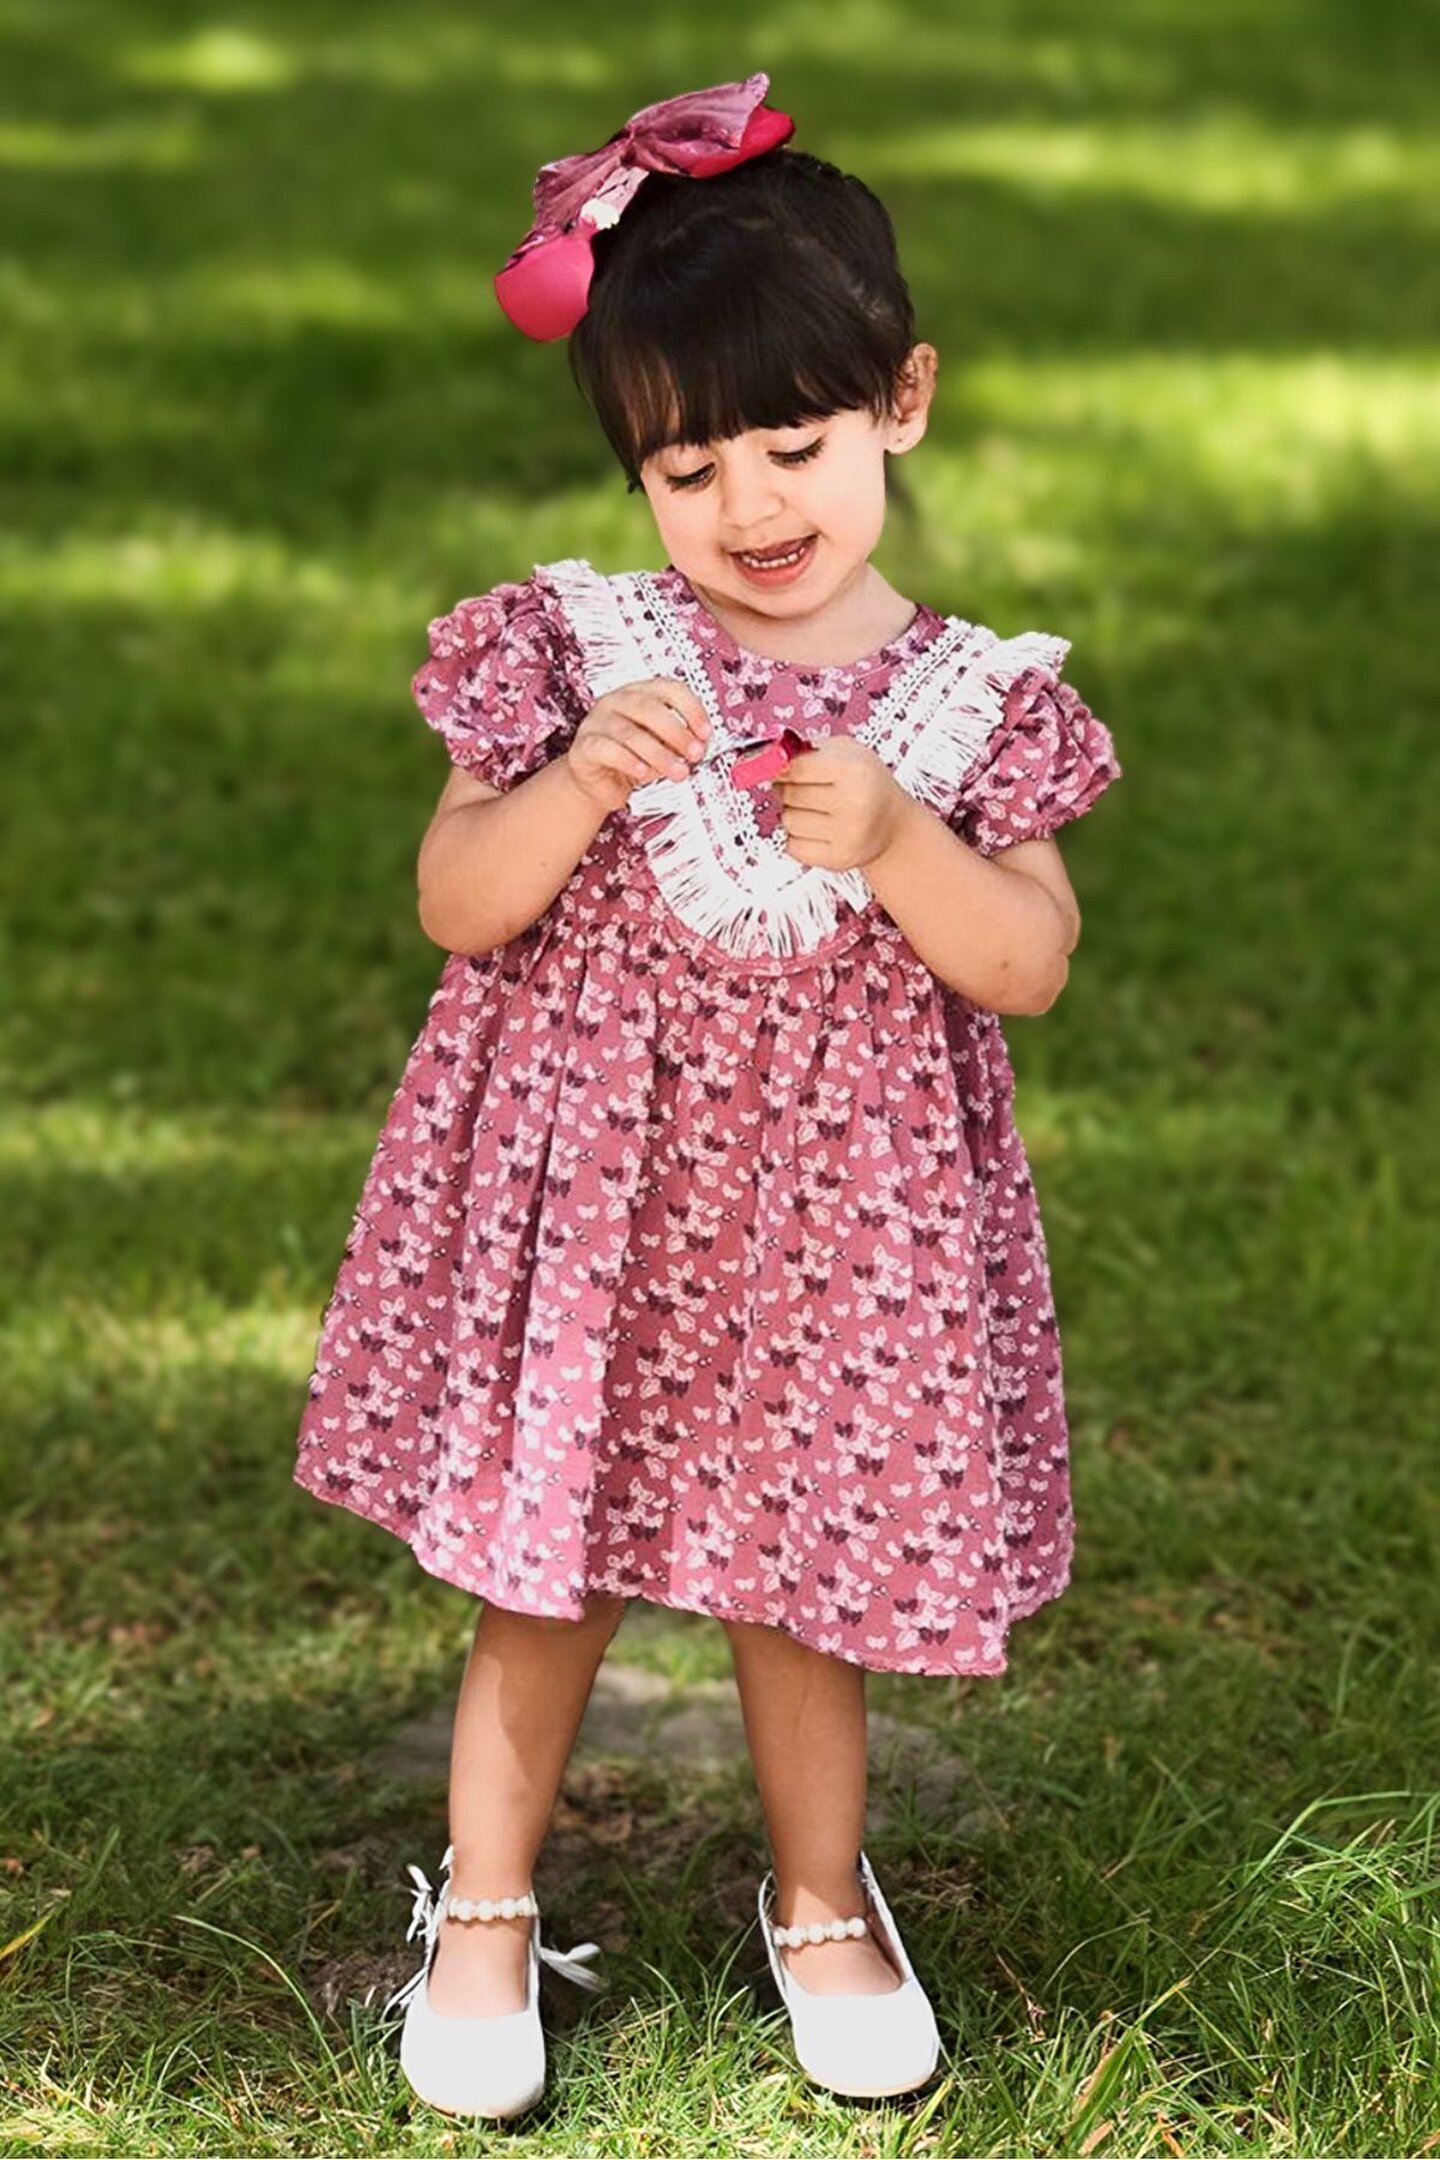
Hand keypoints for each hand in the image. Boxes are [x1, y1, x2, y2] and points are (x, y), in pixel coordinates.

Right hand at [564, 677, 710, 815]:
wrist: (596, 783)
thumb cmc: (631, 759)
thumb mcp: (660, 747)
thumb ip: (678, 742)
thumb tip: (698, 746)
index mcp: (640, 693)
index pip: (669, 689)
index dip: (692, 709)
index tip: (705, 733)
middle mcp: (617, 701)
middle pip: (649, 708)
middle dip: (677, 733)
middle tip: (694, 753)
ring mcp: (598, 721)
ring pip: (630, 732)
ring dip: (659, 754)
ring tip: (677, 771)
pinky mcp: (584, 746)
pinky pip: (608, 749)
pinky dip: (629, 762)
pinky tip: (644, 773)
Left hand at [769, 737, 908, 872]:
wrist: (893, 824)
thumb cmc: (867, 784)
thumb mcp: (848, 752)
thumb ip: (809, 749)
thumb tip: (770, 755)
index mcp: (855, 771)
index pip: (796, 768)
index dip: (781, 767)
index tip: (779, 768)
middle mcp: (853, 804)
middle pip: (790, 794)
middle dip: (789, 789)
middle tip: (804, 788)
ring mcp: (846, 834)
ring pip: (788, 821)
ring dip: (794, 813)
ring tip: (815, 809)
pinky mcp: (837, 859)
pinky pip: (792, 846)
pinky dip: (797, 837)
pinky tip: (817, 829)